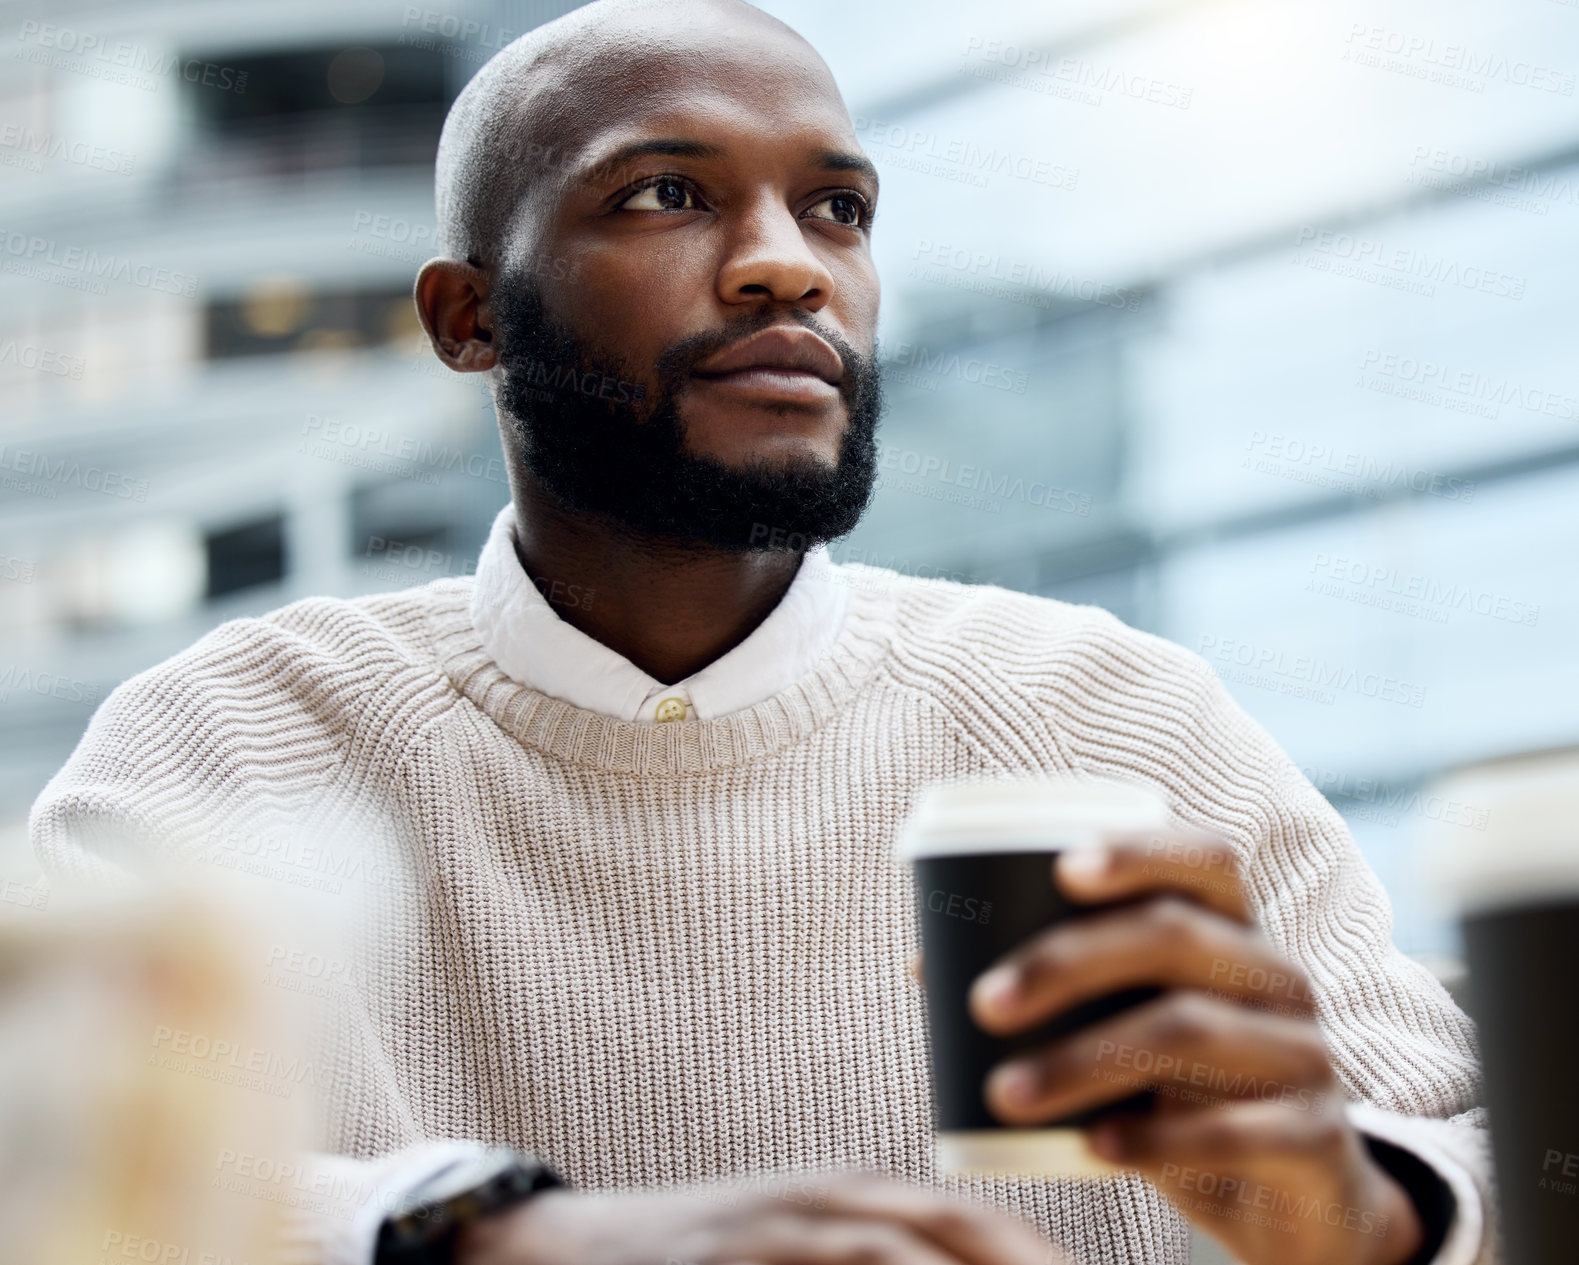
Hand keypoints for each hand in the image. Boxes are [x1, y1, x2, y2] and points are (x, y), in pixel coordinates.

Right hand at [454, 1167, 1062, 1264]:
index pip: (966, 1216)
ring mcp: (778, 1231)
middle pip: (951, 1226)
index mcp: (850, 1192)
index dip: (1038, 1253)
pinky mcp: (738, 1259)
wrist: (574, 1252)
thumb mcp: (792, 1243)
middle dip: (1027, 1261)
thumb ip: (866, 1257)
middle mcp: (824, 1200)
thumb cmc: (702, 1257)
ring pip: (892, 1254)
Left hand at [912, 831, 1424, 1264]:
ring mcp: (1304, 1054)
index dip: (1139, 851)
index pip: (1206, 858)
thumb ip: (1058, 990)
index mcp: (1233, 931)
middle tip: (983, 1002)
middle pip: (1177, 936)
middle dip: (1068, 961)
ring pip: (1190, 1030)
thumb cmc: (1186, 1087)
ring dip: (1082, 1060)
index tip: (1062, 868)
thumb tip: (927, 959)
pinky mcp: (1312, 1137)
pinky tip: (1096, 1148)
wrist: (1297, 1200)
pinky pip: (1236, 1128)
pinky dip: (1158, 1137)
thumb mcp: (1132, 1027)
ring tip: (1003, 1093)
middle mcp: (1276, 977)